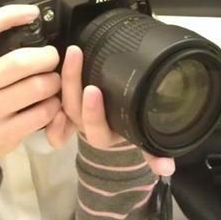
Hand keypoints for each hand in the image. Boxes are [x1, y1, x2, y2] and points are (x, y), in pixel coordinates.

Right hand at [0, 5, 62, 187]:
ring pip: (38, 87)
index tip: (32, 13)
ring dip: (54, 82)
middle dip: (47, 56)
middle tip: (52, 58)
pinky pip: (42, 113)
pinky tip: (49, 103)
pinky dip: (53, 106)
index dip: (9, 15)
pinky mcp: (4, 133)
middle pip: (21, 61)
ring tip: (52, 82)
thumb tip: (21, 21)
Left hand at [50, 45, 174, 177]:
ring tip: (72, 51)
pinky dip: (53, 81)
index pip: (95, 128)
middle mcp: (84, 125)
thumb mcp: (142, 139)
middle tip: (78, 56)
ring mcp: (72, 112)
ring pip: (61, 96)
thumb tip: (168, 169)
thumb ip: (153, 152)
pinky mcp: (66, 99)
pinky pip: (52, 95)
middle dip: (73, 83)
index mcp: (103, 136)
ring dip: (65, 74)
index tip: (93, 90)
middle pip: (73, 108)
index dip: (92, 112)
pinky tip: (57, 62)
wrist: (119, 122)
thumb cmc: (132, 125)